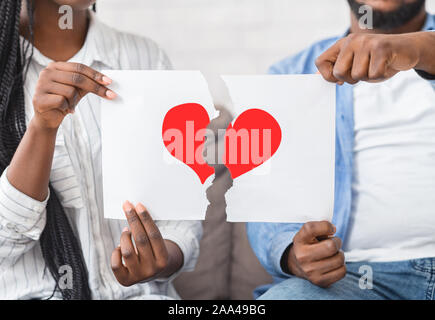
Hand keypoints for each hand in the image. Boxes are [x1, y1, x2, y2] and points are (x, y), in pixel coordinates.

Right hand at [32, 62, 115, 129]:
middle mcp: (46, 72)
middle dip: (96, 87)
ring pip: (70, 91)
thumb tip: (107, 82)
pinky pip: (62, 101)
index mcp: (55, 66)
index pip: (79, 67)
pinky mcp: (39, 98)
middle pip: (77, 78)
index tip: (109, 82)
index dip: (95, 74)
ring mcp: (41, 85)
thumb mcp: (77, 90)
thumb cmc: (64, 101)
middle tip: (110, 95)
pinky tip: (64, 110)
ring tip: (70, 105)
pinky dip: (67, 107)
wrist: (48, 119)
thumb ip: (88, 83)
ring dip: (75, 101)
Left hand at [111, 201, 181, 286]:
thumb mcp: (157, 245)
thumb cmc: (153, 252)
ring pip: (127, 251)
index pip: (154, 234)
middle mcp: (152, 269)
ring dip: (124, 236)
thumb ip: (148, 232)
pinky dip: (116, 252)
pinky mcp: (126, 281)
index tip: (138, 205)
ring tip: (126, 231)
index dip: (145, 218)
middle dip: (133, 220)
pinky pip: (116, 264)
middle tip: (127, 206)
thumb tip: (133, 211)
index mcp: (163, 259)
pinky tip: (120, 247)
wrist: (152, 274)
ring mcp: (139, 276)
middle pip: (140, 240)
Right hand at [283, 221, 345, 287]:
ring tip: (332, 254)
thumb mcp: (308, 233)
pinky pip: (342, 272)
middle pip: (331, 246)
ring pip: (339, 259)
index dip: (326, 226)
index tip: (331, 229)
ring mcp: (311, 271)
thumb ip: (319, 227)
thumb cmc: (308, 246)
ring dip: (340, 255)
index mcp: (299, 240)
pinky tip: (333, 263)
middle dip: (337, 242)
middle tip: (334, 242)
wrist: (299, 265)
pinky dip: (341, 266)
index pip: (311, 228)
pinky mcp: (320, 281)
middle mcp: (302, 256)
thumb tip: (332, 229)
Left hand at [316, 31, 434, 84]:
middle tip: (362, 72)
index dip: (327, 76)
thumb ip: (336, 69)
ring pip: (357, 75)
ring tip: (375, 66)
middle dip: (350, 79)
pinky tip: (385, 66)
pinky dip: (379, 76)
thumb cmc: (377, 60)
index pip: (320, 62)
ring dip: (367, 77)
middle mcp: (352, 41)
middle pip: (338, 72)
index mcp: (342, 44)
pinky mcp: (381, 48)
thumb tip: (314, 77)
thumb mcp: (354, 65)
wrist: (406, 50)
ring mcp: (366, 43)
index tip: (339, 80)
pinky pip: (373, 74)